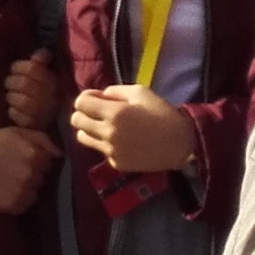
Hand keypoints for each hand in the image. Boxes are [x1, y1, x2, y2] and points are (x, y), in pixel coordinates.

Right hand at [0, 124, 57, 213]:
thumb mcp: (14, 132)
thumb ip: (40, 139)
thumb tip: (59, 154)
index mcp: (33, 154)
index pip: (48, 162)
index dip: (35, 160)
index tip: (21, 159)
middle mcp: (30, 173)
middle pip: (42, 178)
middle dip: (31, 174)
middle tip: (11, 169)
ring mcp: (21, 191)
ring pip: (35, 193)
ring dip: (26, 188)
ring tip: (7, 181)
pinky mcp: (11, 206)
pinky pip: (24, 205)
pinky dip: (17, 200)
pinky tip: (3, 191)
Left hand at [3, 49, 62, 131]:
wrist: (52, 121)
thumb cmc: (45, 93)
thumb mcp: (47, 74)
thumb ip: (42, 62)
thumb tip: (41, 53)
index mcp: (54, 81)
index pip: (31, 68)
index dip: (18, 67)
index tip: (15, 70)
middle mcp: (51, 97)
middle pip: (23, 83)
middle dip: (11, 82)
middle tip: (10, 83)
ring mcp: (43, 113)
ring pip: (20, 100)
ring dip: (11, 97)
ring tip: (12, 96)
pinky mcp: (33, 126)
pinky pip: (16, 115)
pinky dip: (13, 111)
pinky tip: (15, 109)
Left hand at [70, 83, 196, 174]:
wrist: (178, 143)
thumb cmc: (160, 113)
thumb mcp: (139, 92)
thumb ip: (114, 91)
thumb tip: (98, 96)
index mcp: (114, 113)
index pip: (80, 103)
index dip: (86, 98)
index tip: (96, 98)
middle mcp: (108, 133)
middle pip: (76, 121)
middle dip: (84, 113)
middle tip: (97, 111)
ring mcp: (110, 151)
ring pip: (82, 138)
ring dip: (89, 129)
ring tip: (105, 126)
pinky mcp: (116, 163)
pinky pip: (100, 150)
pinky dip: (105, 144)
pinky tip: (121, 140)